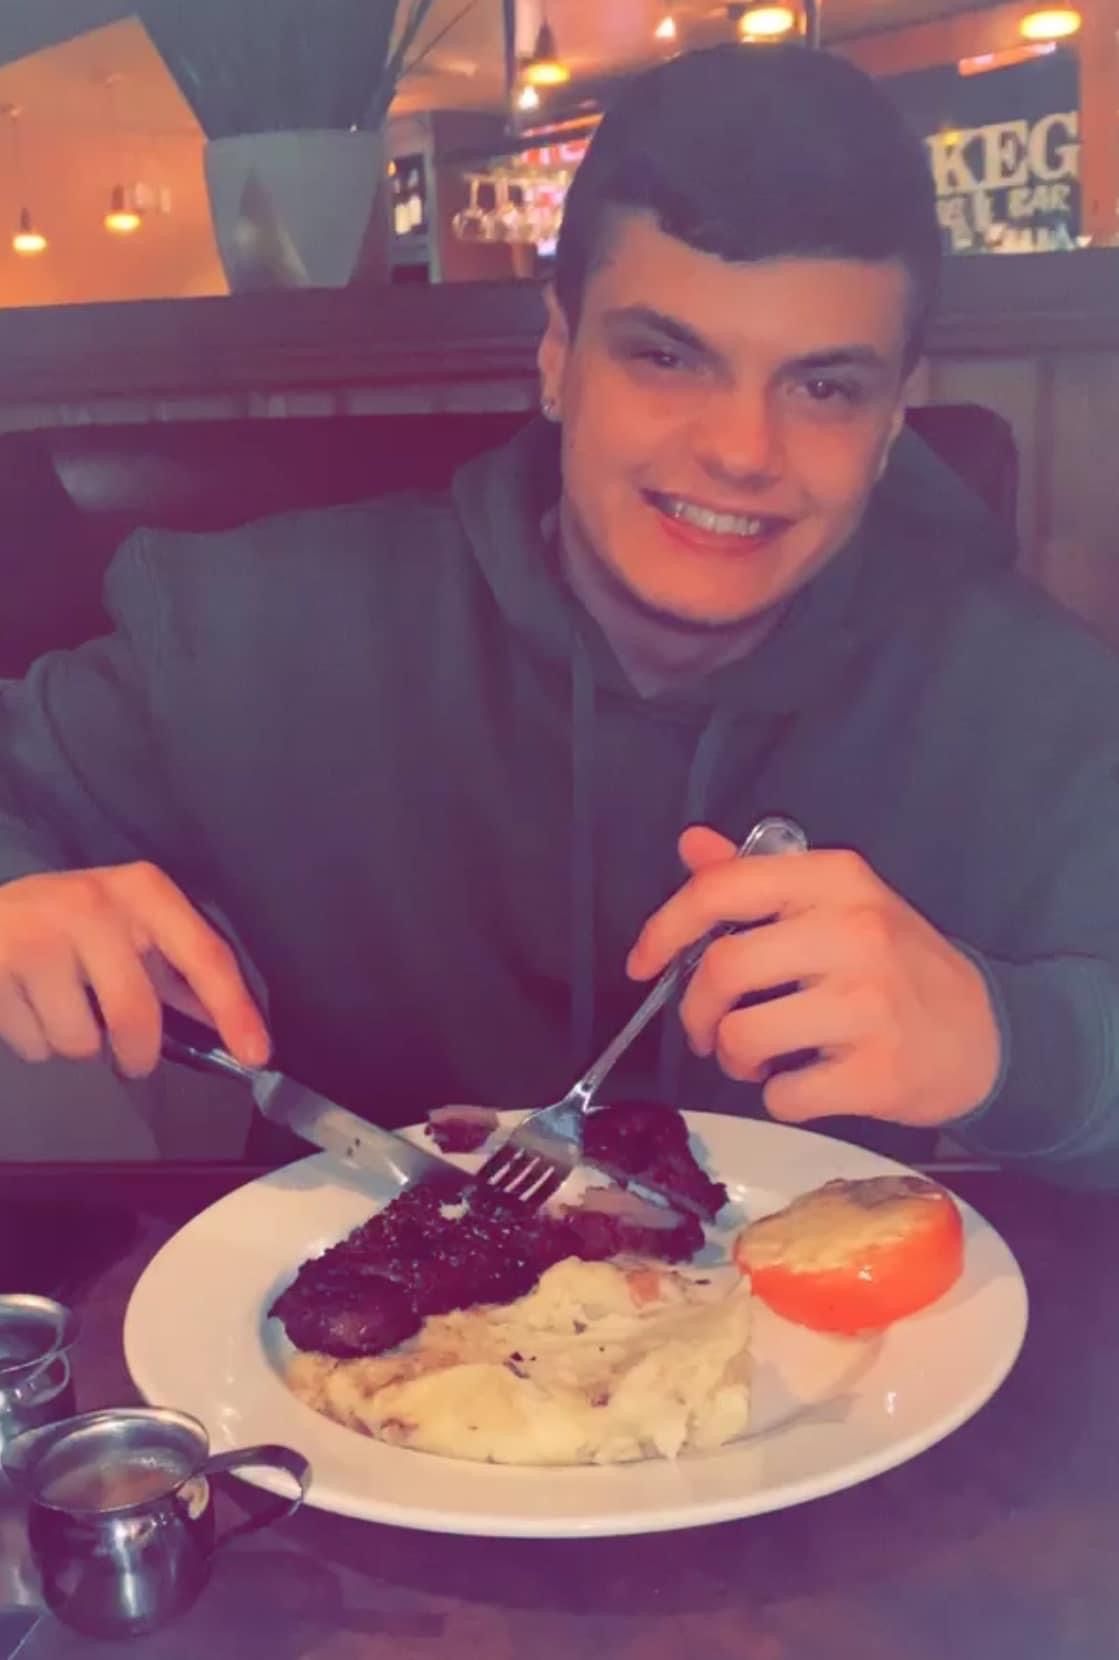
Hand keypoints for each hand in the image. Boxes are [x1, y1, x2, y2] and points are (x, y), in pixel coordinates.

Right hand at [0, 863, 269, 1077]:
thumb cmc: (65, 923)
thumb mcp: (127, 930)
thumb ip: (177, 974)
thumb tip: (229, 1024)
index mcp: (142, 891)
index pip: (204, 955)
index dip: (234, 1010)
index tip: (257, 1055)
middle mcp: (94, 904)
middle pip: (135, 1014)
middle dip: (138, 1054)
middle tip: (133, 1060)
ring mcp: (39, 934)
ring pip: (80, 1041)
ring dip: (76, 1045)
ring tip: (59, 1007)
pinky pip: (35, 1046)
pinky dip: (35, 1043)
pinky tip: (25, 1004)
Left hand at [627, 826, 999, 1128]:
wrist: (988, 1034)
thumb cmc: (896, 965)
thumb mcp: (837, 902)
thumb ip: (759, 877)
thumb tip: (692, 844)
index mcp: (835, 879)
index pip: (722, 889)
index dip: (664, 928)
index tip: (643, 964)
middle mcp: (853, 932)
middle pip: (723, 969)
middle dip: (694, 1012)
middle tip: (707, 1031)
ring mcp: (868, 1003)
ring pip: (742, 1037)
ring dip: (732, 1059)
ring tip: (757, 1058)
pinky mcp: (877, 1071)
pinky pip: (783, 1094)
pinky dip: (778, 1096)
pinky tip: (803, 1081)